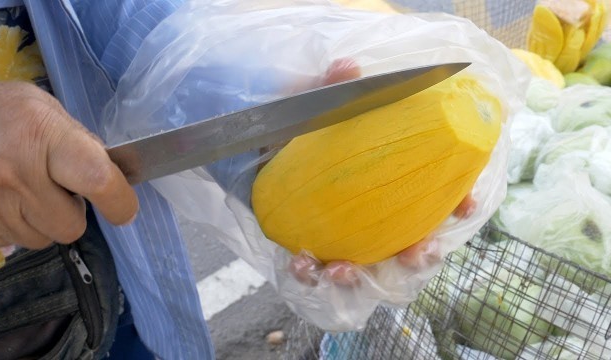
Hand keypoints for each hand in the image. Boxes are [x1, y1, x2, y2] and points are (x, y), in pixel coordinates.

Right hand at [0, 81, 138, 248]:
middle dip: (72, 212)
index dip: (119, 201)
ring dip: (42, 221)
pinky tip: (3, 199)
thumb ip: (79, 143)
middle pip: (71, 226)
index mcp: (41, 136)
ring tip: (25, 190)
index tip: (125, 209)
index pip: (97, 179)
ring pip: (41, 240)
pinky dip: (15, 226)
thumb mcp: (43, 110)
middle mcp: (13, 173)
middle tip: (59, 189)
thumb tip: (112, 176)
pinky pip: (11, 244)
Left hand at [281, 59, 478, 286]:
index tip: (465, 204)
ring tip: (343, 269)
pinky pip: (314, 277)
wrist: (246, 145)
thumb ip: (328, 90)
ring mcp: (340, 238)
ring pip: (366, 274)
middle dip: (420, 257)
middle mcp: (370, 216)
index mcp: (385, 184)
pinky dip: (311, 276)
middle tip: (416, 252)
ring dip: (362, 279)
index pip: (432, 198)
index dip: (456, 203)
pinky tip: (302, 262)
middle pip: (409, 248)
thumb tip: (347, 68)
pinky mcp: (306, 252)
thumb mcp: (309, 106)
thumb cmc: (290, 125)